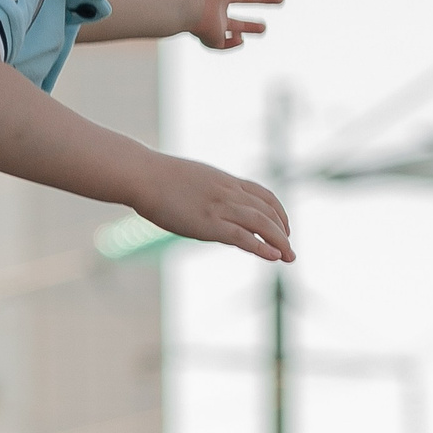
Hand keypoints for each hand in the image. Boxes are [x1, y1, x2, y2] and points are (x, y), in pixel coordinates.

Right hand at [136, 155, 294, 262]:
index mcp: (225, 181)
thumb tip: (205, 201)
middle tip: (290, 248)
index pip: (263, 195)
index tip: (283, 226)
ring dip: (280, 241)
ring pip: (262, 223)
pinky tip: (274, 256)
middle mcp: (228, 193)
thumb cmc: (158, 178)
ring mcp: (220, 207)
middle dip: (283, 230)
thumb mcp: (192, 180)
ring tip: (289, 257)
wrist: (142, 175)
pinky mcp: (209, 224)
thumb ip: (206, 191)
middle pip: (268, 210)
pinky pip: (244, 237)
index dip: (278, 211)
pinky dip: (262, 247)